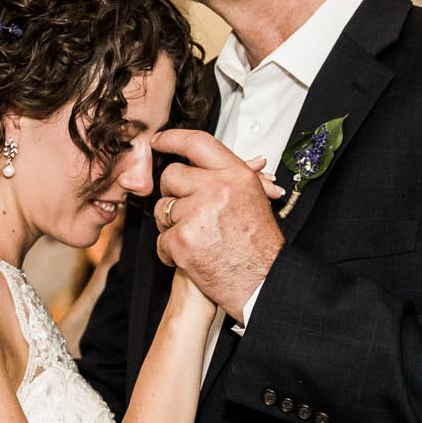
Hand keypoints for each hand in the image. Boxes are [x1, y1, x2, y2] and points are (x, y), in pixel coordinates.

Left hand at [152, 130, 287, 322]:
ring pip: (163, 208)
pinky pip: (161, 238)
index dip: (173, 139)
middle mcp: (217, 189)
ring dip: (173, 225)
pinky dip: (170, 252)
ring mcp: (197, 214)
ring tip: (197, 240)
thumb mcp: (252, 200)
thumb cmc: (258, 247)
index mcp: (236, 175)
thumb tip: (200, 158)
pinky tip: (191, 257)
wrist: (263, 283)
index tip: (158, 141)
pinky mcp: (182, 240)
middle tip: (189, 214)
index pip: (197, 143)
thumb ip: (227, 177)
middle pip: (172, 176)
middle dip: (174, 195)